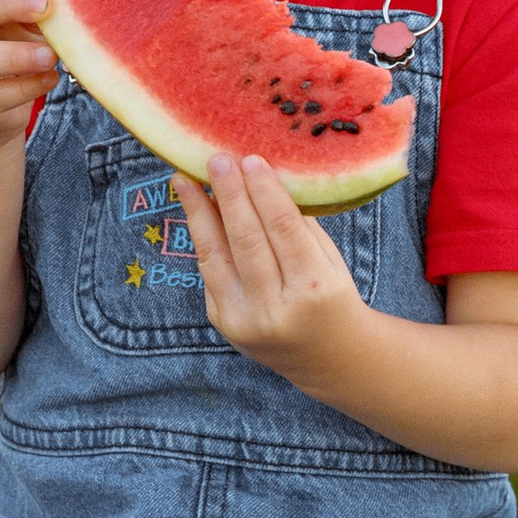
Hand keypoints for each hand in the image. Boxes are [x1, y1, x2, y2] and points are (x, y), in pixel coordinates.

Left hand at [171, 153, 366, 384]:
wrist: (328, 359)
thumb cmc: (332, 296)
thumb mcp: (329, 260)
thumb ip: (298, 223)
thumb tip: (262, 173)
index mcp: (313, 289)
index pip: (284, 231)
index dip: (265, 192)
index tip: (251, 158)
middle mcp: (276, 309)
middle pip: (246, 241)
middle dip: (229, 195)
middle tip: (216, 158)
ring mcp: (244, 320)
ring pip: (217, 256)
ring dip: (199, 212)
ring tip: (185, 178)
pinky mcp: (223, 323)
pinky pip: (210, 271)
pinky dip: (203, 237)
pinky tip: (196, 209)